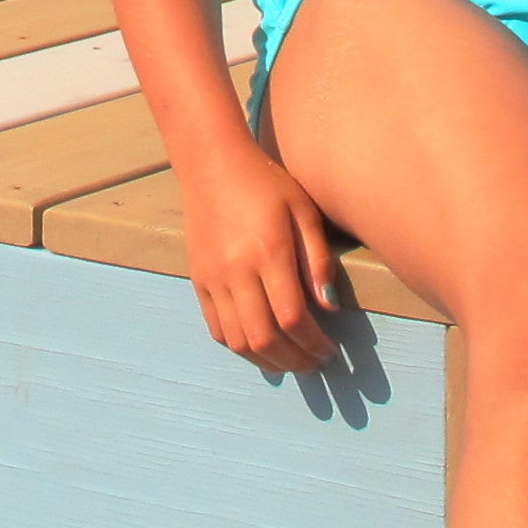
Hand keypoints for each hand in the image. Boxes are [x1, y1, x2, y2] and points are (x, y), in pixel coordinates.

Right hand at [182, 145, 343, 373]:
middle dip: (294, 360)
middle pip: (264, 338)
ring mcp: (213, 278)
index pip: (293, 317)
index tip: (330, 350)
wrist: (212, 165)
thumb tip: (329, 307)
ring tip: (290, 361)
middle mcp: (237, 270)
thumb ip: (317, 260)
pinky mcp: (198, 280)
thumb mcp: (303, 211)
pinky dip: (239, 347)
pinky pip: (216, 328)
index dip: (314, 343)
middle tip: (314, 363)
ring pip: (238, 341)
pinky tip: (259, 345)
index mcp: (268, 252)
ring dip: (268, 361)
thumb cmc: (266, 184)